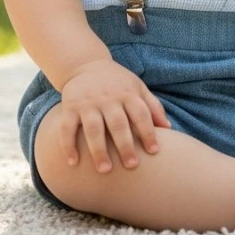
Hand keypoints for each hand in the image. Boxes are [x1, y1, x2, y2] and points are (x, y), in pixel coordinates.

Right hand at [59, 57, 171, 172]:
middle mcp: (108, 98)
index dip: (148, 132)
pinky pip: (67, 128)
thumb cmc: (117, 82)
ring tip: (105, 170)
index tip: (154, 152)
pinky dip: (68, 145)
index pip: (141, 113)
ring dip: (98, 149)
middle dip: (125, 145)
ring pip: (93, 128)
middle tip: (131, 166)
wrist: (85, 65)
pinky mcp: (70, 107)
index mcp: (127, 94)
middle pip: (118, 123)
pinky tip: (72, 162)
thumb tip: (168, 128)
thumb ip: (152, 106)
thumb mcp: (137, 87)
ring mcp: (88, 103)